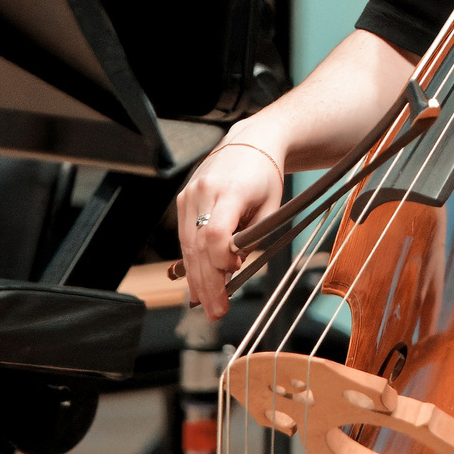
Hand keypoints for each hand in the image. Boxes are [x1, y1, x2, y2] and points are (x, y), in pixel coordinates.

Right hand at [174, 133, 287, 320]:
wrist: (252, 141)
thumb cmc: (266, 175)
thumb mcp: (271, 205)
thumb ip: (253, 236)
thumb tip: (232, 268)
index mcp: (228, 190)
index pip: (214, 234)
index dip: (221, 261)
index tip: (234, 273)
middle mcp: (202, 191)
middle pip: (198, 246)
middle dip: (208, 283)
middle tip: (217, 311)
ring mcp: (189, 195)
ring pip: (187, 246)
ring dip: (196, 279)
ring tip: (206, 305)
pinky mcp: (183, 200)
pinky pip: (185, 238)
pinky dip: (191, 263)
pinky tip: (196, 285)